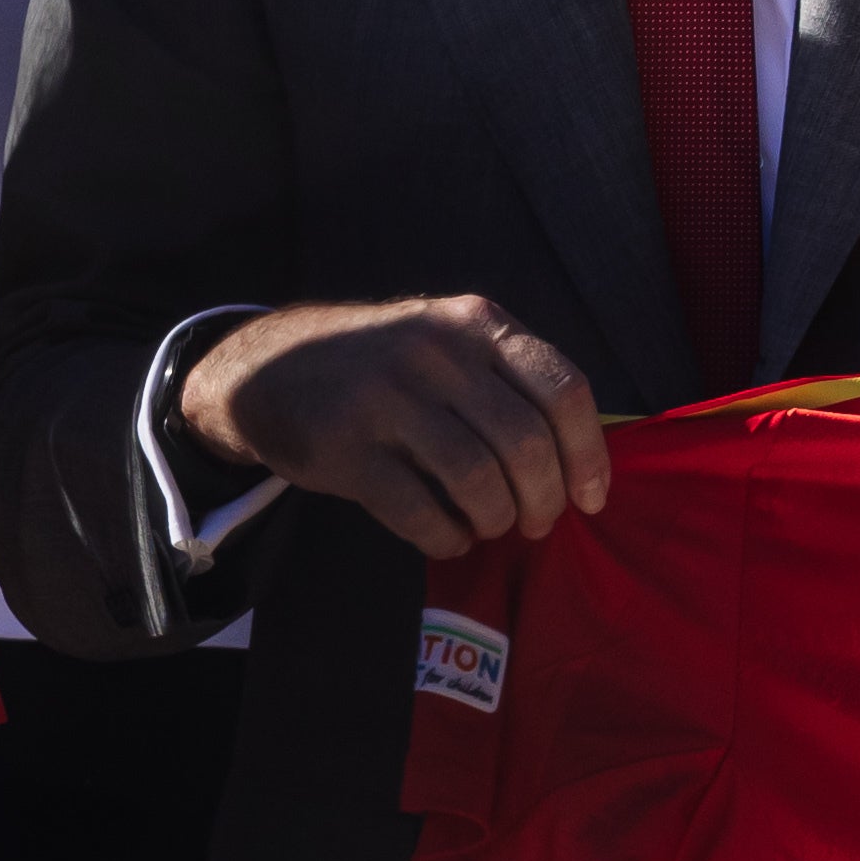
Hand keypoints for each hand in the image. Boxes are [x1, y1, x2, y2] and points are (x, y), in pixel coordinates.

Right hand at [182, 296, 613, 557]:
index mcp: (475, 323)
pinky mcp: (346, 449)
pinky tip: (448, 537)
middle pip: (526, 444)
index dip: (589, 454)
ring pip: (478, 481)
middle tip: (536, 523)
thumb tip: (580, 464)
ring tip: (489, 526)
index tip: (591, 498)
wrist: (267, 367)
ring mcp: (387, 399)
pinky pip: (421, 512)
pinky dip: (447, 538)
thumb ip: (509, 381)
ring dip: (496, 520)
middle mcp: (435, 352)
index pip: (563, 389)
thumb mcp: (448, 341)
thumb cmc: (384, 365)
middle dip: (544, 499)